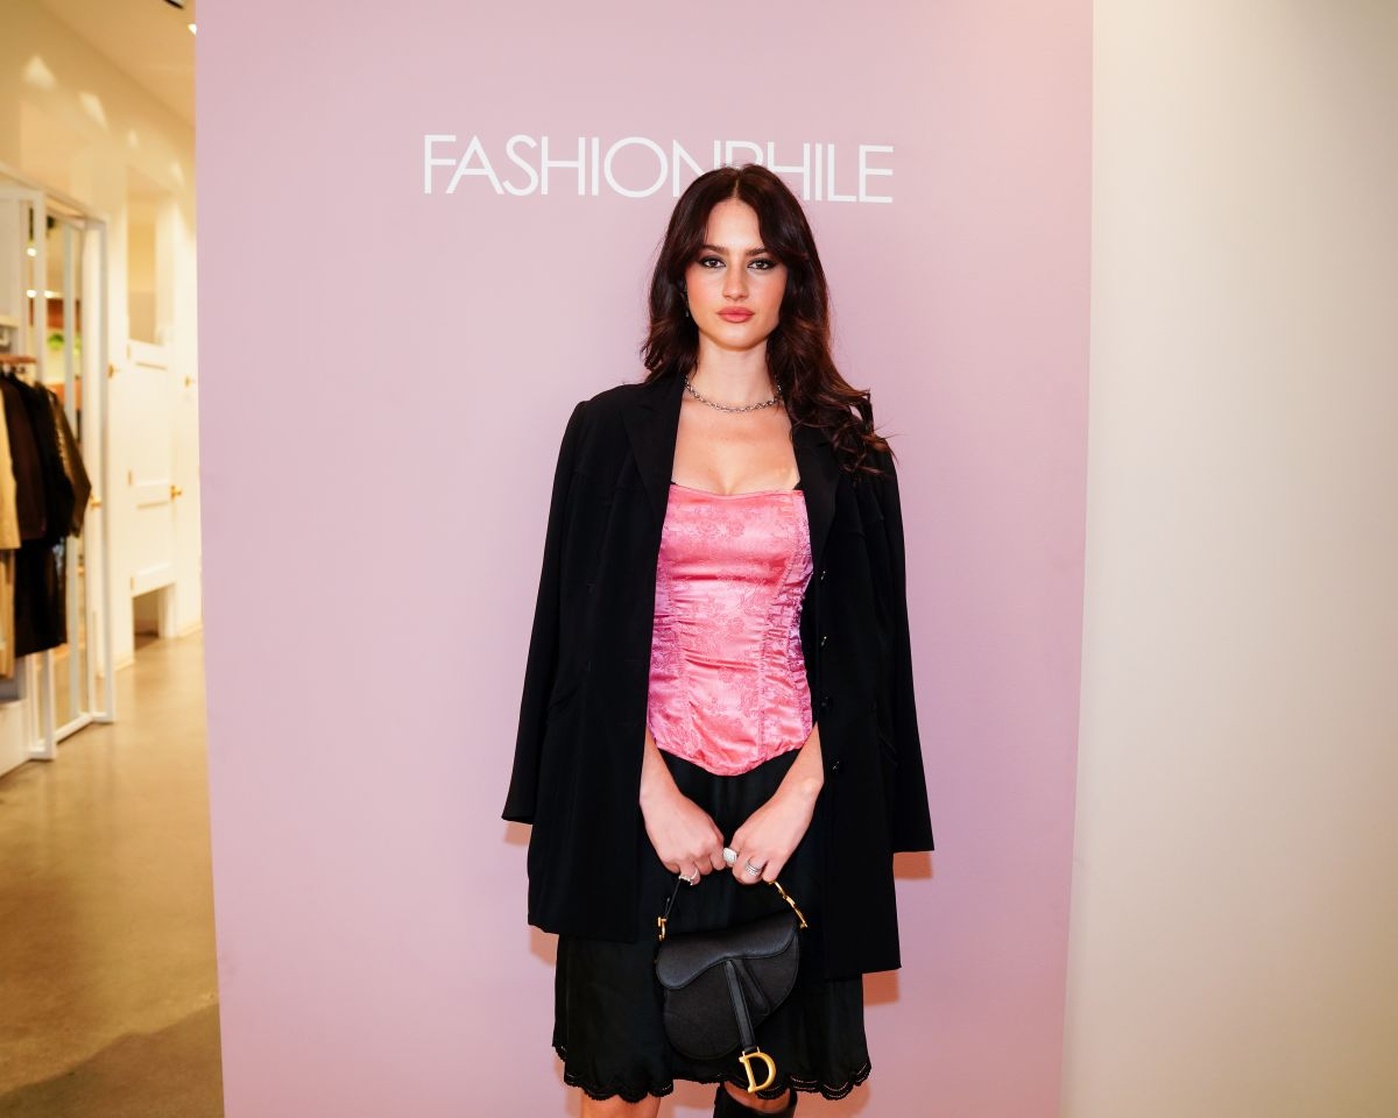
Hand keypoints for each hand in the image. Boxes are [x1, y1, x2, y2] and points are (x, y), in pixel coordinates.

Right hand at [640, 731, 726, 881]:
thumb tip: (721, 851)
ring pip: (694, 876)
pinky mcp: (668, 858)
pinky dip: (677, 865)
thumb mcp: (706, 817)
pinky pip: (677, 871)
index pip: (722, 863)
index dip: (718, 860)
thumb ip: (715, 835)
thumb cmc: (683, 806)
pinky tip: (675, 852)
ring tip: (688, 858)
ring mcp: (684, 856)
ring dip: (692, 869)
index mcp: (712, 839)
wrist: (660, 800)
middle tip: (698, 854)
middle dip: (705, 864)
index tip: (713, 856)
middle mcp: (700, 849)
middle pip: (709, 871)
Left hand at [728, 729, 824, 884]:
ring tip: (762, 872)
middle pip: (736, 872)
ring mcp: (763, 852)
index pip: (729, 858)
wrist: (792, 801)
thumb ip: (747, 837)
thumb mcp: (752, 822)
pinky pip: (768, 878)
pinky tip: (774, 868)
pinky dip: (770, 876)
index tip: (744, 863)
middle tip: (751, 873)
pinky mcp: (779, 856)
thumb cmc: (775, 809)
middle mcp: (749, 845)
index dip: (736, 863)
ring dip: (755, 878)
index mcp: (740, 835)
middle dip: (742, 876)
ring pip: (749, 878)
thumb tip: (746, 850)